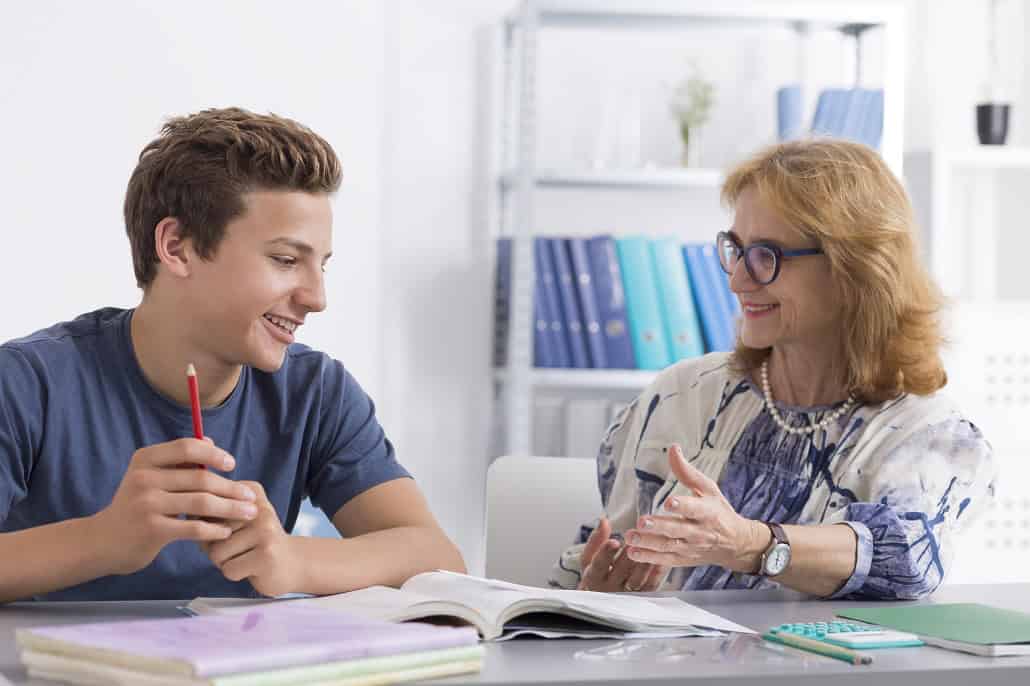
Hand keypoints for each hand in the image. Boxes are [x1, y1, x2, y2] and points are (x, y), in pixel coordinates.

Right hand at [93, 438, 258, 574]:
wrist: (102, 541)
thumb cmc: (135, 505)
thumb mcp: (149, 476)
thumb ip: (178, 460)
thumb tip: (210, 440)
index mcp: (145, 459)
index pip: (187, 447)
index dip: (214, 454)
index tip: (232, 465)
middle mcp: (144, 478)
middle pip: (200, 478)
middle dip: (232, 487)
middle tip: (251, 496)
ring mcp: (147, 504)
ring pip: (202, 503)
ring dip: (231, 508)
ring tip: (248, 513)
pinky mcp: (152, 530)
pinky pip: (194, 527)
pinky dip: (215, 529)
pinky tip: (226, 530)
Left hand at [204, 481, 300, 596]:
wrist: (293, 563)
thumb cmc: (255, 542)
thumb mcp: (238, 517)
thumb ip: (212, 510)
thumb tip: (189, 514)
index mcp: (250, 491)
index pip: (205, 508)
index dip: (209, 527)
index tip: (231, 530)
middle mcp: (258, 506)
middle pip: (208, 532)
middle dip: (216, 546)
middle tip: (240, 547)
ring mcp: (265, 530)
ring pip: (216, 553)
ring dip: (225, 562)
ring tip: (246, 557)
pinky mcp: (266, 554)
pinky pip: (229, 569)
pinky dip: (235, 574)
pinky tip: (252, 567)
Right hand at [577, 517, 666, 591]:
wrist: (601, 599)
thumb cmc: (595, 574)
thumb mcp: (589, 557)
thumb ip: (597, 539)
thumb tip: (603, 520)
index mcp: (594, 576)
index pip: (599, 564)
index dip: (606, 552)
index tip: (614, 541)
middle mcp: (609, 588)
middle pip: (621, 570)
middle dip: (630, 553)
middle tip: (639, 539)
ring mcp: (626, 594)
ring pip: (638, 578)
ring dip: (645, 561)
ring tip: (652, 546)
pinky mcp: (640, 597)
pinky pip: (651, 584)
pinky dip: (657, 571)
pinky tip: (662, 558)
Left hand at [624, 444, 766, 573]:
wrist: (735, 544)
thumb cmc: (719, 511)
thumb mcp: (708, 489)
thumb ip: (687, 472)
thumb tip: (673, 448)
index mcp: (708, 512)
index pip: (695, 509)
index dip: (683, 506)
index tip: (669, 502)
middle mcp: (699, 532)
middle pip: (678, 530)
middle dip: (659, 526)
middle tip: (642, 521)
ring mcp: (690, 548)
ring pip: (668, 546)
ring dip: (648, 543)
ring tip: (630, 537)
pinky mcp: (683, 559)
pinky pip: (664, 560)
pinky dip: (648, 558)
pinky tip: (632, 553)